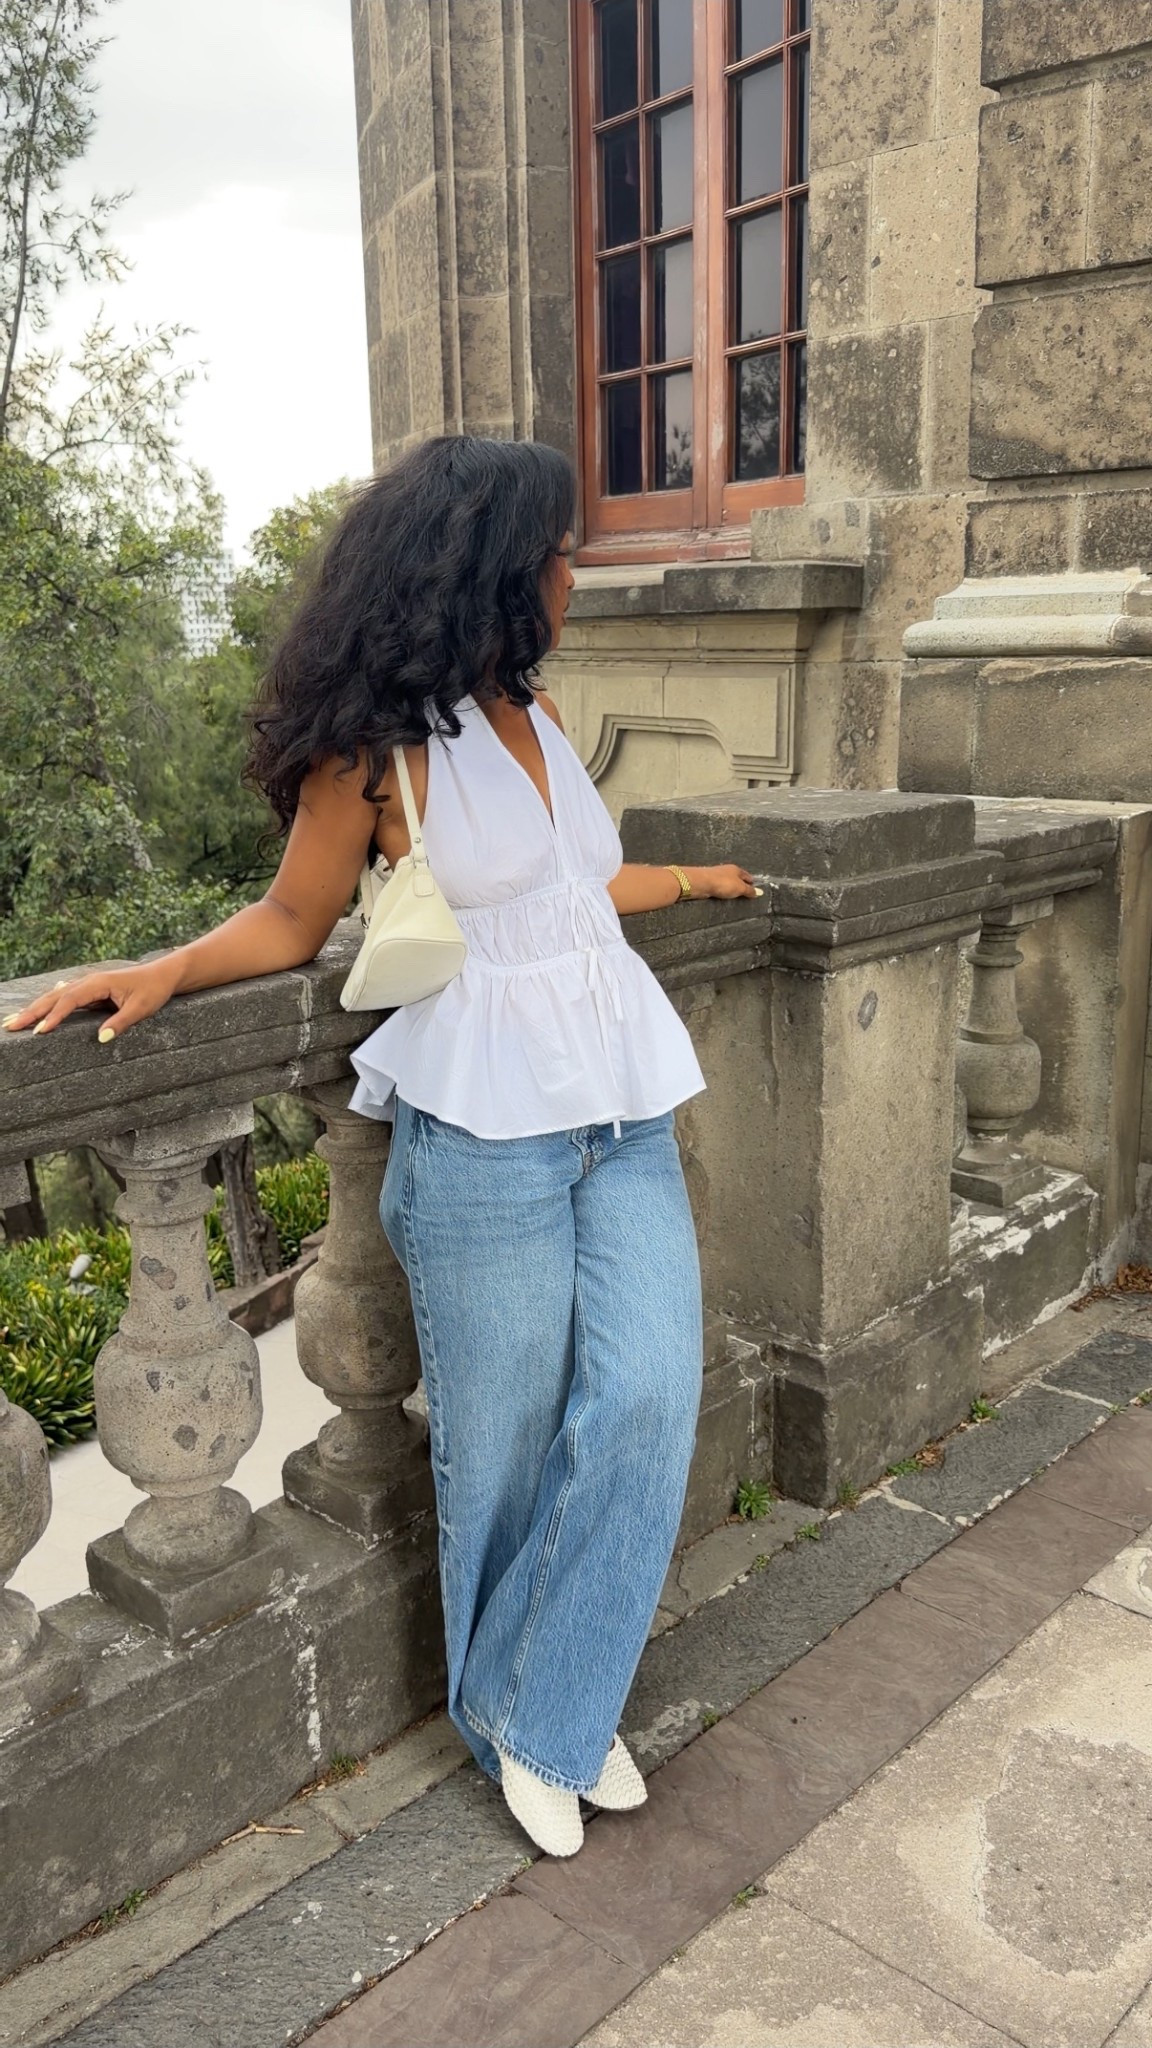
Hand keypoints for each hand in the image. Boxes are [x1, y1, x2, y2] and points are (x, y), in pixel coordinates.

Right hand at [2, 957, 183, 1042]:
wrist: (164, 974)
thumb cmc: (154, 990)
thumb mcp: (141, 1008)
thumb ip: (121, 1022)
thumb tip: (100, 1039)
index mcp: (98, 983)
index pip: (69, 1001)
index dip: (53, 1016)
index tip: (39, 1031)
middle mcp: (88, 982)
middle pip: (53, 997)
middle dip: (31, 1012)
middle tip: (10, 1026)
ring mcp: (88, 986)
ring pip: (55, 997)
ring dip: (35, 1009)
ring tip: (14, 1021)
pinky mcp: (91, 992)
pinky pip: (63, 999)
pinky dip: (47, 1006)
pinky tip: (35, 1011)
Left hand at [689, 864, 762, 900]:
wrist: (702, 882)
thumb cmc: (723, 883)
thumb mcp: (740, 888)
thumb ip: (749, 890)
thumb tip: (760, 892)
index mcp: (736, 869)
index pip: (747, 876)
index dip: (752, 882)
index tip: (755, 888)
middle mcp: (727, 870)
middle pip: (737, 878)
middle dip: (742, 884)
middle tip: (746, 893)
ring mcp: (718, 875)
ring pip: (728, 882)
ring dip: (732, 887)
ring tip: (736, 895)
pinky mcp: (710, 881)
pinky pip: (720, 886)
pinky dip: (724, 890)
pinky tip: (724, 895)